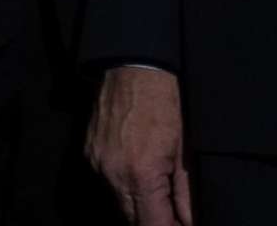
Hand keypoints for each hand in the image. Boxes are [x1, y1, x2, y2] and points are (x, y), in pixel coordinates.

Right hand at [87, 65, 191, 225]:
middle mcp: (114, 176)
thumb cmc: (165, 102)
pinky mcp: (88, 155)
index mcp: (142, 175)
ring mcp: (97, 166)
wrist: (133, 66)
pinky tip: (137, 173)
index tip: (181, 225)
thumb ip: (185, 193)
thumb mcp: (184, 148)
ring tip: (157, 193)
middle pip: (132, 221)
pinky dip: (122, 187)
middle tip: (172, 214)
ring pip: (118, 205)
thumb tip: (189, 221)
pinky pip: (107, 184)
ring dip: (137, 207)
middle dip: (153, 221)